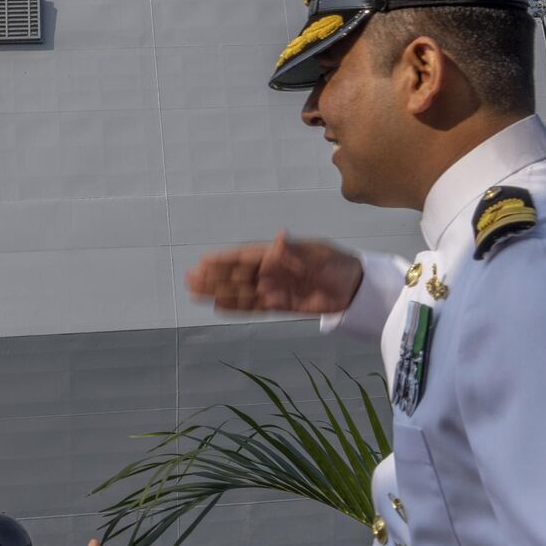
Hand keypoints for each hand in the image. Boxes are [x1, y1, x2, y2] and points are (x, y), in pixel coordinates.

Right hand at [185, 231, 362, 314]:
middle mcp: (272, 271)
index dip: (224, 260)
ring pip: (240, 291)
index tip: (203, 262)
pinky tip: (218, 305)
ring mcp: (275, 288)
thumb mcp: (319, 255)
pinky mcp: (282, 305)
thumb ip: (296, 250)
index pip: (245, 257)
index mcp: (278, 254)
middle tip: (189, 278)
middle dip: (213, 276)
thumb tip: (280, 238)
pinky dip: (236, 306)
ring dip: (218, 291)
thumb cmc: (338, 264)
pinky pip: (254, 307)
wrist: (356, 287)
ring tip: (195, 293)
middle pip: (237, 275)